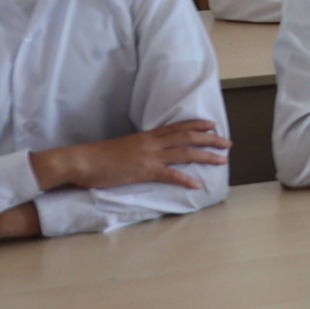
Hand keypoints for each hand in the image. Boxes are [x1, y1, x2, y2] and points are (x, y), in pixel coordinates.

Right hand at [32, 121, 230, 191]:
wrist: (81, 161)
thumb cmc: (98, 157)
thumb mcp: (123, 148)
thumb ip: (139, 149)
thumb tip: (148, 154)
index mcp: (146, 136)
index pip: (177, 127)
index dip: (197, 124)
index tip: (213, 124)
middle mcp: (151, 142)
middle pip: (188, 136)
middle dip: (210, 139)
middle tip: (228, 143)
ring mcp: (149, 156)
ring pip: (185, 152)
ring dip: (206, 155)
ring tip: (222, 160)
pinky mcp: (143, 170)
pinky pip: (170, 174)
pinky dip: (185, 179)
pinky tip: (196, 184)